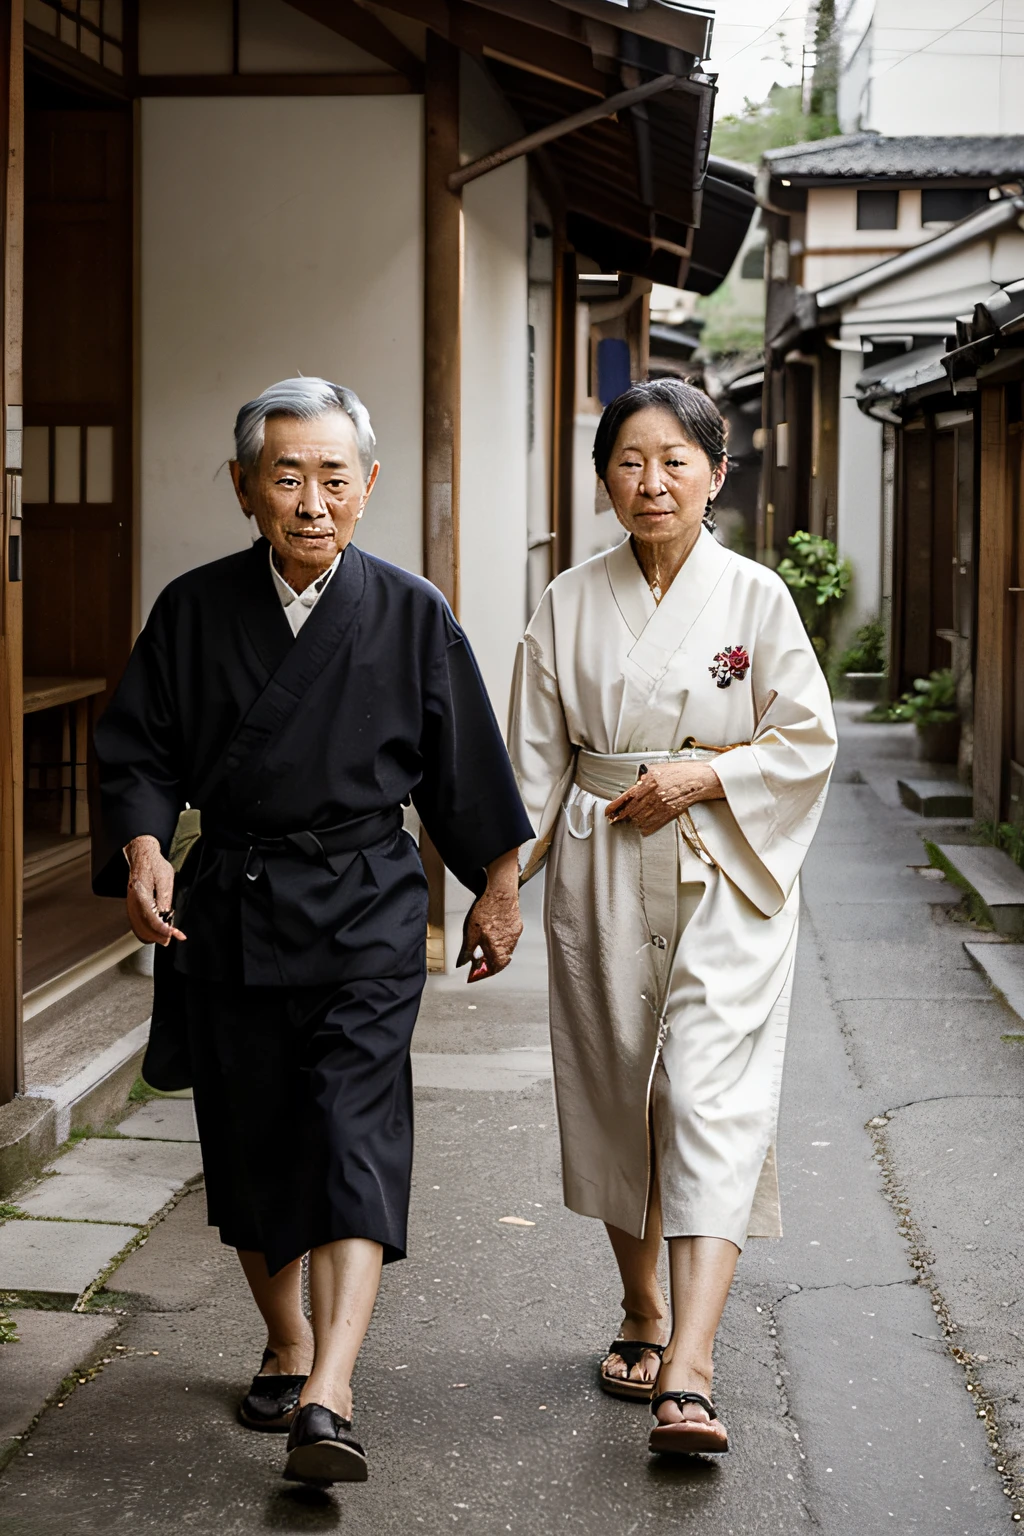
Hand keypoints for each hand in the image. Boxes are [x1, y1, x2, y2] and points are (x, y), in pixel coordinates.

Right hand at [124, 835, 186, 946]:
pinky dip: (146, 931)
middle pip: (142, 926)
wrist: (142, 856)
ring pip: (138, 927)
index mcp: (141, 893)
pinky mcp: (131, 906)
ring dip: (152, 935)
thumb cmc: (155, 865)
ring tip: (167, 936)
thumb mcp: (165, 878)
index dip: (161, 928)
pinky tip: (156, 933)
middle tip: (174, 936)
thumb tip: (165, 915)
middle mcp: (132, 900)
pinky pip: (136, 923)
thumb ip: (165, 897)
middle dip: (158, 935)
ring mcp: (130, 904)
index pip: (150, 917)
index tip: (173, 933)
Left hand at [457, 848, 522, 982]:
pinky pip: (510, 939)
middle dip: (491, 964)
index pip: (495, 969)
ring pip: (507, 950)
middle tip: (480, 962)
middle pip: (502, 961)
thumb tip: (463, 962)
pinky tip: (494, 935)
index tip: (477, 974)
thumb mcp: (471, 932)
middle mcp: (509, 944)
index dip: (485, 973)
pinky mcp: (517, 925)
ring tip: (486, 949)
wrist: (501, 892)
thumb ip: (468, 950)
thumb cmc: (487, 909)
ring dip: (497, 953)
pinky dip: (502, 942)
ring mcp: (515, 934)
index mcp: (497, 948)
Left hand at [605, 762, 723, 837]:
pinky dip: (645, 827)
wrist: (698, 780)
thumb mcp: (658, 769)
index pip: (625, 797)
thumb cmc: (680, 772)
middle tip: (614, 820)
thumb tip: (634, 784)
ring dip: (632, 822)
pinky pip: (652, 825)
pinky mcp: (669, 814)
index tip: (608, 812)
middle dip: (620, 816)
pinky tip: (642, 827)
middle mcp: (653, 795)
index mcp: (648, 782)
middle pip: (630, 810)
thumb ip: (644, 777)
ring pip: (640, 819)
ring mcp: (661, 806)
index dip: (614, 806)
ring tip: (628, 822)